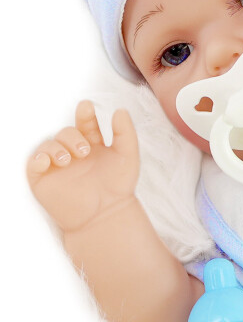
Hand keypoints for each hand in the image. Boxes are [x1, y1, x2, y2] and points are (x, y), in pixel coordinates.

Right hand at [26, 100, 139, 233]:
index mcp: (93, 145)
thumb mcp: (128, 157)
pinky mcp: (44, 178)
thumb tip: (120, 109)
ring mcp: (58, 165)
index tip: (87, 107)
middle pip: (66, 132)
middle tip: (85, 151)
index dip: (85, 114)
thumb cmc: (119, 186)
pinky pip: (34, 163)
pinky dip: (39, 159)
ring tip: (69, 160)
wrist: (107, 214)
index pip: (85, 123)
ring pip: (49, 144)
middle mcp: (74, 152)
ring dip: (57, 147)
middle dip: (72, 137)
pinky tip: (50, 162)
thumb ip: (126, 133)